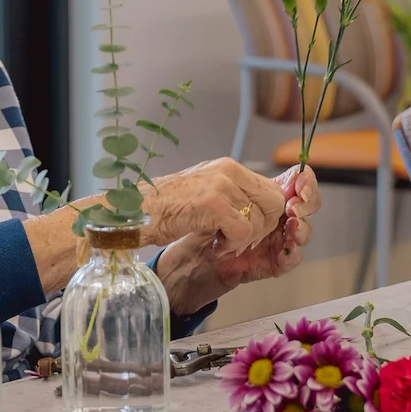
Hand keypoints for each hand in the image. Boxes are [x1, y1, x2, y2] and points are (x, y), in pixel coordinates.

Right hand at [141, 157, 285, 253]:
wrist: (137, 210)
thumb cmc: (165, 206)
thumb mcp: (204, 189)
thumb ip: (231, 192)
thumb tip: (258, 206)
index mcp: (228, 166)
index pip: (270, 189)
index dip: (267, 215)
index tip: (251, 229)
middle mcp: (229, 171)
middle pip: (274, 203)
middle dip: (263, 227)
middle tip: (240, 239)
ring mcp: (222, 187)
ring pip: (260, 221)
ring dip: (244, 239)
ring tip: (220, 241)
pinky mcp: (215, 205)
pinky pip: (244, 232)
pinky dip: (232, 245)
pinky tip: (215, 244)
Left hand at [154, 165, 320, 315]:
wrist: (191, 252)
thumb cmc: (203, 221)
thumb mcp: (218, 195)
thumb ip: (241, 185)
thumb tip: (258, 178)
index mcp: (267, 195)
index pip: (298, 181)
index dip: (305, 181)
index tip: (299, 184)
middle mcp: (277, 215)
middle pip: (308, 205)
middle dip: (306, 204)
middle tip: (294, 207)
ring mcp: (277, 238)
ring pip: (303, 231)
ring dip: (300, 227)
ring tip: (291, 225)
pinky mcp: (272, 261)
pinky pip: (291, 258)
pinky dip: (291, 252)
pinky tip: (287, 247)